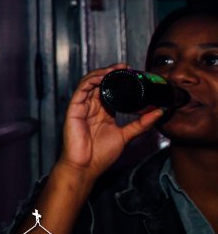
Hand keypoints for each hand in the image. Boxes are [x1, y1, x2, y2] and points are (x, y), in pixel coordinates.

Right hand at [56, 63, 162, 183]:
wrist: (86, 167)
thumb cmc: (100, 155)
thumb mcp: (126, 136)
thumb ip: (141, 124)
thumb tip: (158, 112)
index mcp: (102, 112)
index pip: (109, 90)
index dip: (119, 79)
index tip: (132, 73)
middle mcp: (91, 107)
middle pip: (99, 82)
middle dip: (112, 72)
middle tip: (126, 67)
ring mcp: (82, 107)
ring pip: (90, 82)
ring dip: (103, 72)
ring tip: (116, 68)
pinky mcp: (74, 108)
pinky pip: (81, 89)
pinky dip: (92, 80)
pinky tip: (103, 76)